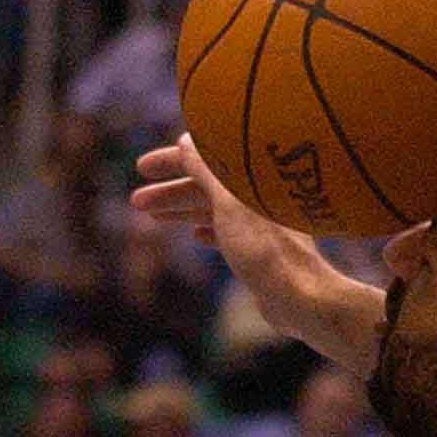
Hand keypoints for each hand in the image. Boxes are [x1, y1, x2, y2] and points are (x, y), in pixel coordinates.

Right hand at [131, 134, 341, 337]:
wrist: (300, 297)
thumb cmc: (265, 248)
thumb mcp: (228, 204)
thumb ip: (207, 171)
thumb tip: (186, 139)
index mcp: (256, 178)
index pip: (209, 159)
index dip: (173, 160)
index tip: (141, 167)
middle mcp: (262, 196)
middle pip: (210, 187)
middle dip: (172, 192)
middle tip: (136, 201)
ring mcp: (265, 224)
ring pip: (217, 210)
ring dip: (184, 211)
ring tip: (151, 217)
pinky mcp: (265, 250)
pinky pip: (232, 233)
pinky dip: (211, 231)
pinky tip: (196, 236)